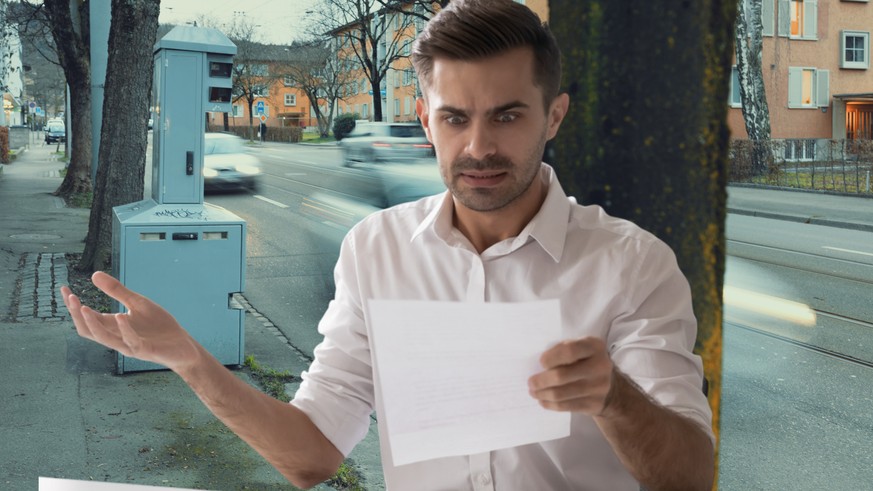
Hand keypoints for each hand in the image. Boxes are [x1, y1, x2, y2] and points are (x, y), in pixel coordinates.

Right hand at [60, 271, 199, 371]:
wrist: (183, 346)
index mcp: (113, 326)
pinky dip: (125, 329)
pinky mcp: (145, 350)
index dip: (73, 305)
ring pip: (104, 338)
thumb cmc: (159, 327)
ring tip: (83, 308)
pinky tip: (121, 316)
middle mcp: (116, 337)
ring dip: (93, 324)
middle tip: (70, 297)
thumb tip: (94, 274)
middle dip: (77, 314)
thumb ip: (118, 291)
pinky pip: (131, 341)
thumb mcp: (138, 303)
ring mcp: (129, 345)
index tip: (64, 289)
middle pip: (88, 330)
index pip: (86, 318)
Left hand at [527, 337, 614, 414]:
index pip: (568, 351)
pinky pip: (565, 406)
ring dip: (542, 393)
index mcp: (594, 347)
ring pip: (560, 394)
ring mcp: (598, 387)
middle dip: (540, 380)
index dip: (550, 358)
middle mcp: (599, 366)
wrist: (612, 386)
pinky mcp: (594, 404)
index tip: (541, 363)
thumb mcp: (581, 347)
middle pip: (561, 376)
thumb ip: (563, 350)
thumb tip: (538, 365)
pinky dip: (549, 404)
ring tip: (534, 392)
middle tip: (530, 382)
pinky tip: (543, 400)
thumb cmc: (586, 361)